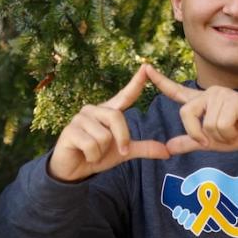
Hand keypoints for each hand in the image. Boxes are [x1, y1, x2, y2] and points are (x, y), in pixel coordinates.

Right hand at [48, 64, 170, 181]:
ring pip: (104, 135)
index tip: (146, 68)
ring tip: (93, 153)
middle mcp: (93, 110)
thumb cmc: (97, 156)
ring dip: (102, 151)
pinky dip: (92, 156)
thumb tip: (167, 152)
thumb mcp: (123, 152)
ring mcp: (80, 119)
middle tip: (119, 152)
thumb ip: (143, 148)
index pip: (124, 95)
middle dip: (122, 139)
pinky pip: (91, 145)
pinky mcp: (69, 131)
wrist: (73, 170)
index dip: (135, 83)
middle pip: (117, 117)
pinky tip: (84, 155)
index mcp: (107, 112)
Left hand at [144, 65, 237, 154]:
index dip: (160, 81)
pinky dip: (229, 134)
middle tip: (216, 138)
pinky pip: (220, 125)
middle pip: (186, 114)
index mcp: (202, 102)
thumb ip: (190, 143)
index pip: (177, 91)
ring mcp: (222, 94)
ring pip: (206, 125)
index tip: (145, 67)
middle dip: (198, 134)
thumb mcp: (211, 142)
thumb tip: (168, 148)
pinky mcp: (235, 100)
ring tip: (233, 130)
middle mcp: (210, 94)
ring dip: (220, 137)